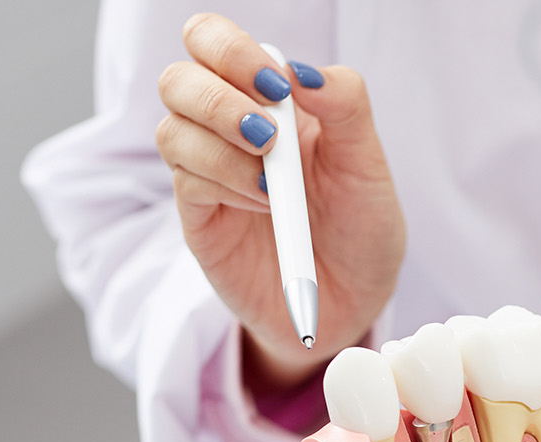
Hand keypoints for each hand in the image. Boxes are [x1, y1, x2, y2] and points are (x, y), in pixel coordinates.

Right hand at [156, 13, 404, 391]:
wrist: (352, 302)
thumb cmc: (360, 227)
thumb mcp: (368, 164)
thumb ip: (345, 106)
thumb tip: (301, 71)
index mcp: (268, 99)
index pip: (214, 41)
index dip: (232, 50)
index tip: (277, 87)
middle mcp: (228, 128)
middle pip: (178, 79)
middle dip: (218, 99)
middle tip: (268, 134)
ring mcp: (208, 171)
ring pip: (172, 131)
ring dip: (224, 151)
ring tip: (274, 185)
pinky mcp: (198, 216)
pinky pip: (185, 182)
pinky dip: (226, 186)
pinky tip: (264, 205)